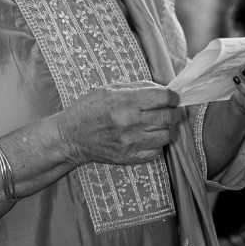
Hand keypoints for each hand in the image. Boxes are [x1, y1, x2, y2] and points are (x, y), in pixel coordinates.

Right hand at [57, 81, 181, 167]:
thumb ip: (138, 88)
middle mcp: (129, 122)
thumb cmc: (89, 109)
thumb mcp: (110, 89)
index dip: (172, 96)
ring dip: (166, 128)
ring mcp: (130, 142)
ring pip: (166, 135)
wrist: (71, 137)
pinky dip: (156, 144)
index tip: (172, 98)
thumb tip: (162, 89)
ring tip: (158, 124)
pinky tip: (148, 137)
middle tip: (168, 110)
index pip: (163, 97)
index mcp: (124, 101)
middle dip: (172, 112)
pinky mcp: (130, 157)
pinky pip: (157, 151)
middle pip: (168, 117)